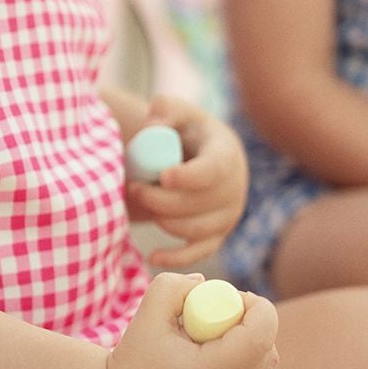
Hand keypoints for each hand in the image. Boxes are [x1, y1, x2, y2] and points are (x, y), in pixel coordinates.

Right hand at [104, 272, 278, 368]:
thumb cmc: (133, 358)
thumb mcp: (149, 310)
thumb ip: (177, 285)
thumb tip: (205, 284)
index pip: (262, 331)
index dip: (254, 305)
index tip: (227, 298)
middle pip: (268, 344)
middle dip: (250, 321)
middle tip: (218, 314)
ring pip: (268, 361)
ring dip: (252, 340)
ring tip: (216, 336)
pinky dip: (248, 358)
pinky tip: (219, 352)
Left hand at [125, 96, 249, 268]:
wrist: (198, 157)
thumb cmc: (183, 131)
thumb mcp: (176, 112)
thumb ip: (165, 110)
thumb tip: (154, 128)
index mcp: (227, 155)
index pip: (214, 171)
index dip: (190, 177)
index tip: (163, 175)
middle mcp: (235, 189)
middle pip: (198, 205)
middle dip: (160, 199)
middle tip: (133, 187)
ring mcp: (228, 216)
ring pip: (193, 230)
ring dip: (161, 219)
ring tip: (140, 198)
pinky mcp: (217, 237)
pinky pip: (198, 254)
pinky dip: (175, 258)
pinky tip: (153, 257)